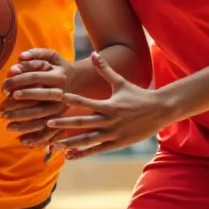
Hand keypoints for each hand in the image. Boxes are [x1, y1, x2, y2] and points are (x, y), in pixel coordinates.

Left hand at [0, 49, 74, 146]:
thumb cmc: (57, 66)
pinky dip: (35, 138)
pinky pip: (49, 132)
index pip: (35, 78)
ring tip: (7, 124)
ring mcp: (62, 108)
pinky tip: (21, 140)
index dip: (19, 82)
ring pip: (42, 118)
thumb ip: (35, 54)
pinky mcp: (61, 119)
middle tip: (2, 109)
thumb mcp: (51, 56)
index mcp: (57, 75)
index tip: (4, 90)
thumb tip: (20, 57)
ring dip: (24, 123)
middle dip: (19, 106)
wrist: (76, 79)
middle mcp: (61, 93)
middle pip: (38, 100)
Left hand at [46, 52, 176, 158]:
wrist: (160, 111)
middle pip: (83, 123)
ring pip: (88, 141)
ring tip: (53, 145)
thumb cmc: (138, 94)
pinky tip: (69, 156)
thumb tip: (93, 53)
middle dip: (64, 124)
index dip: (72, 100)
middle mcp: (110, 121)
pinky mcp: (117, 144)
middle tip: (47, 123)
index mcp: (109, 105)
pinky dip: (82, 153)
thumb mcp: (121, 82)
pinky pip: (97, 150)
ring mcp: (113, 134)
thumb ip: (105, 69)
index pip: (87, 102)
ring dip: (70, 143)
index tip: (58, 99)